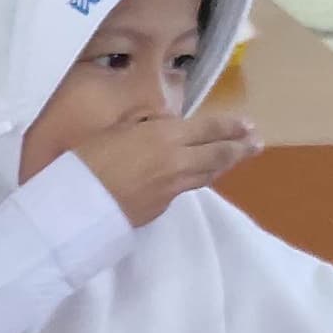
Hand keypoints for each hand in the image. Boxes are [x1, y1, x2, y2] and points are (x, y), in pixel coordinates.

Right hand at [69, 110, 265, 225]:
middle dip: (240, 148)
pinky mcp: (162, 208)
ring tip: (235, 158)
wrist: (76, 206)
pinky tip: (196, 177)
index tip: (248, 124)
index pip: (209, 128)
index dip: (231, 126)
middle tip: (256, 144)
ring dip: (224, 165)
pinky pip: (186, 189)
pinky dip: (196, 179)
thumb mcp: (115, 130)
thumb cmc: (86, 160)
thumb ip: (144, 125)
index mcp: (166, 136)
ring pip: (207, 174)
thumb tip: (161, 124)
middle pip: (219, 154)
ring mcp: (173, 188)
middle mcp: (178, 161)